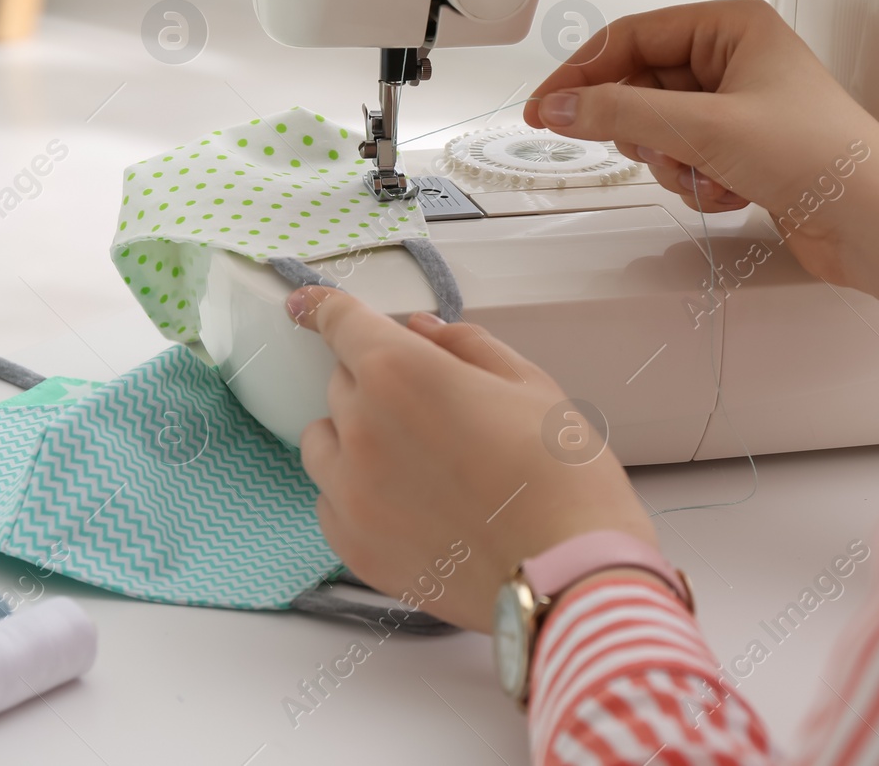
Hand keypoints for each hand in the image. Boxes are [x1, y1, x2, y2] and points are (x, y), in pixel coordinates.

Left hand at [286, 285, 654, 633]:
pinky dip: (355, 492)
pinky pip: (330, 501)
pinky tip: (409, 504)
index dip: (324, 307)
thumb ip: (467, 346)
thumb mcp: (529, 385)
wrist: (570, 575)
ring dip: (355, 436)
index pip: (339, 322)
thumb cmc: (562, 477)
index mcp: (399, 372)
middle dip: (377, 383)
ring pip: (324, 442)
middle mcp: (360, 427)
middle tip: (433, 408)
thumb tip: (424, 331)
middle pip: (341, 383)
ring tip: (415, 460)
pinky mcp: (353, 546)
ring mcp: (350, 492)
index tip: (308, 304)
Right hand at [525, 0, 878, 353]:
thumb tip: (561, 106)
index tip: (544, 109)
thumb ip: (620, 113)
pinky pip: (684, 160)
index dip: (581, 74)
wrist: (875, 221)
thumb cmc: (822, 155)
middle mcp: (735, 59)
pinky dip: (697, 183)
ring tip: (710, 174)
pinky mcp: (743, 150)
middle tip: (656, 149)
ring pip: (658, 130)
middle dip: (644, 131)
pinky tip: (733, 193)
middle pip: (640, 86)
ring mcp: (738, 107)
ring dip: (673, 164)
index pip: (630, 37)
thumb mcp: (704, 127)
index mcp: (732, 25)